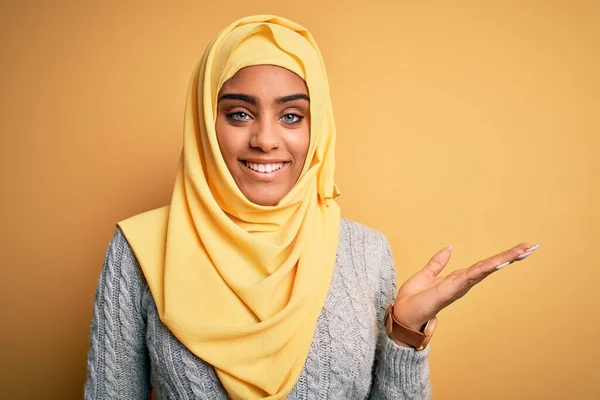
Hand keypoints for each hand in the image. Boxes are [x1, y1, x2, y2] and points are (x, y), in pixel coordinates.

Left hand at [391, 243, 539, 339]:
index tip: (520, 248)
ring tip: (523, 250)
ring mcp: (459, 286)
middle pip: (490, 266)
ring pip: (484, 269)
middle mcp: (463, 283)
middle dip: (510, 257)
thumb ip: (438, 262)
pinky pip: (470, 276)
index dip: (501, 257)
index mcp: (458, 278)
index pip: (483, 265)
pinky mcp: (451, 290)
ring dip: (504, 260)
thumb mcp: (426, 274)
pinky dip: (485, 269)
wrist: (402, 314)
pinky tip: (499, 262)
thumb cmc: (413, 299)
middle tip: (531, 247)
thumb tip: (449, 247)